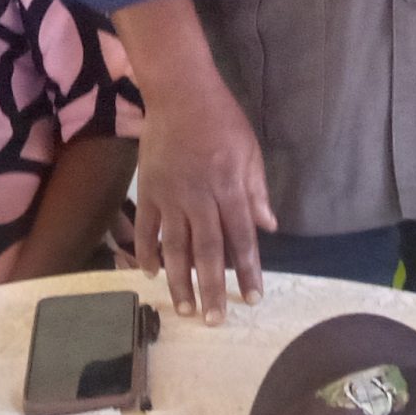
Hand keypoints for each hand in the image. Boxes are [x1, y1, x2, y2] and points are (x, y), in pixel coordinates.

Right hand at [132, 67, 275, 324]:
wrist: (180, 93)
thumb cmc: (222, 120)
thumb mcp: (250, 151)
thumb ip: (256, 190)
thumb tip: (269, 226)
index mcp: (229, 188)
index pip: (241, 238)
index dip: (247, 270)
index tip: (252, 298)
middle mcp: (200, 198)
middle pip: (207, 251)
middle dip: (212, 288)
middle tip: (215, 320)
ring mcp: (170, 196)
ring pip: (175, 246)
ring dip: (180, 280)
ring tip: (185, 308)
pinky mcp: (148, 190)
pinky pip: (146, 228)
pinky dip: (147, 252)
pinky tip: (151, 274)